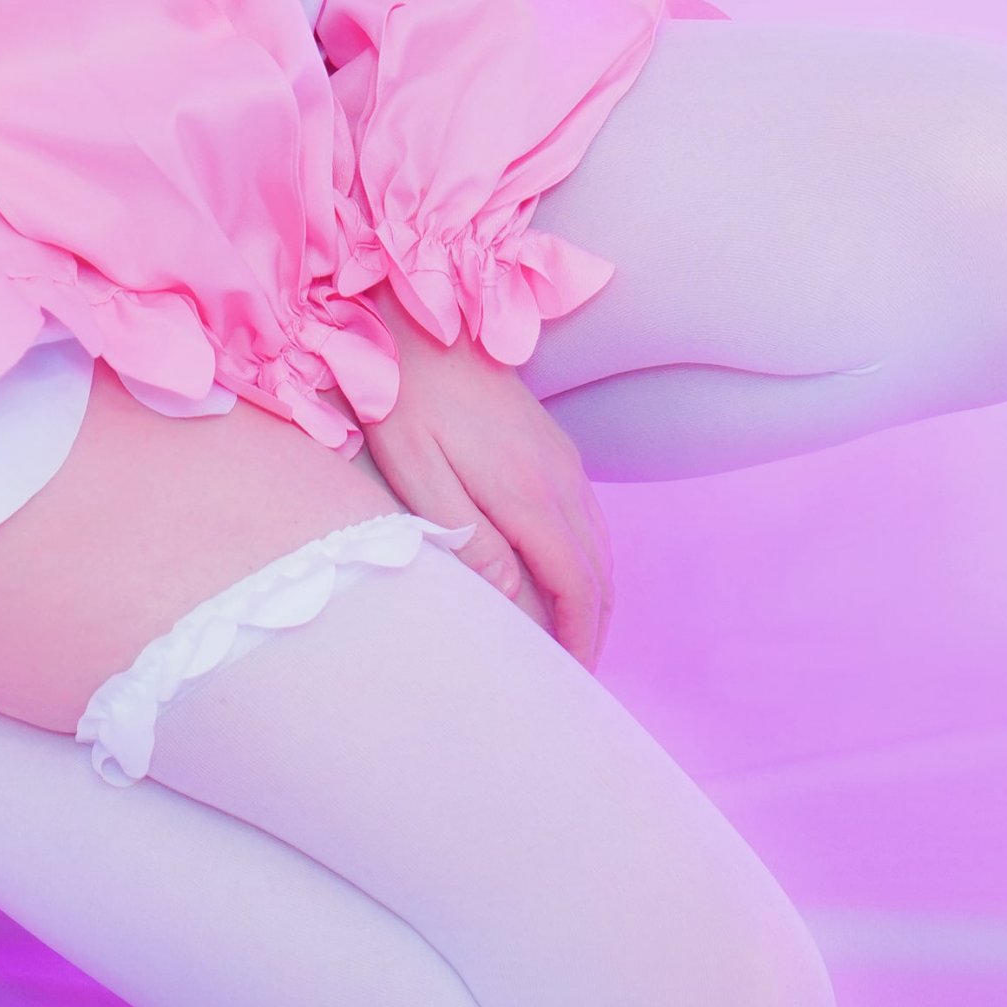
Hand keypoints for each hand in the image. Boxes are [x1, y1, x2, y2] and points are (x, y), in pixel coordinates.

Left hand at [363, 294, 612, 666]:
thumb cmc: (406, 404)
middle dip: (594, 627)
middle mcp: (561, 478)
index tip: (569, 680)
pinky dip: (588, 562)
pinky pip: (589, 520)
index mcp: (529, 493)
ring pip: (601, 546)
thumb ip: (469, 539)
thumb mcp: (420, 477)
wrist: (421, 327)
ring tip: (571, 639)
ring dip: (595, 597)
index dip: (580, 638)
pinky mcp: (554, 448)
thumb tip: (513, 600)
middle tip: (572, 675)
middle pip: (600, 571)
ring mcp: (563, 460)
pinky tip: (563, 579)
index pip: (577, 584)